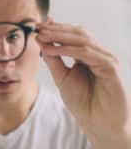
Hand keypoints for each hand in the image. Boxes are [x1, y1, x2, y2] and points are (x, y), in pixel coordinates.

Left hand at [36, 18, 129, 136]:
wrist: (97, 122)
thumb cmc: (82, 101)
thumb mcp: (62, 77)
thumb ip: (53, 59)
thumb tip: (41, 40)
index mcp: (88, 55)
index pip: (72, 35)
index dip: (55, 29)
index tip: (38, 26)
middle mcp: (98, 54)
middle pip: (78, 33)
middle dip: (56, 29)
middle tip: (38, 27)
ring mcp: (106, 59)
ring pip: (83, 40)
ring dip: (60, 36)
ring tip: (42, 35)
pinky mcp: (110, 67)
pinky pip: (87, 53)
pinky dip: (68, 49)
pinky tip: (52, 49)